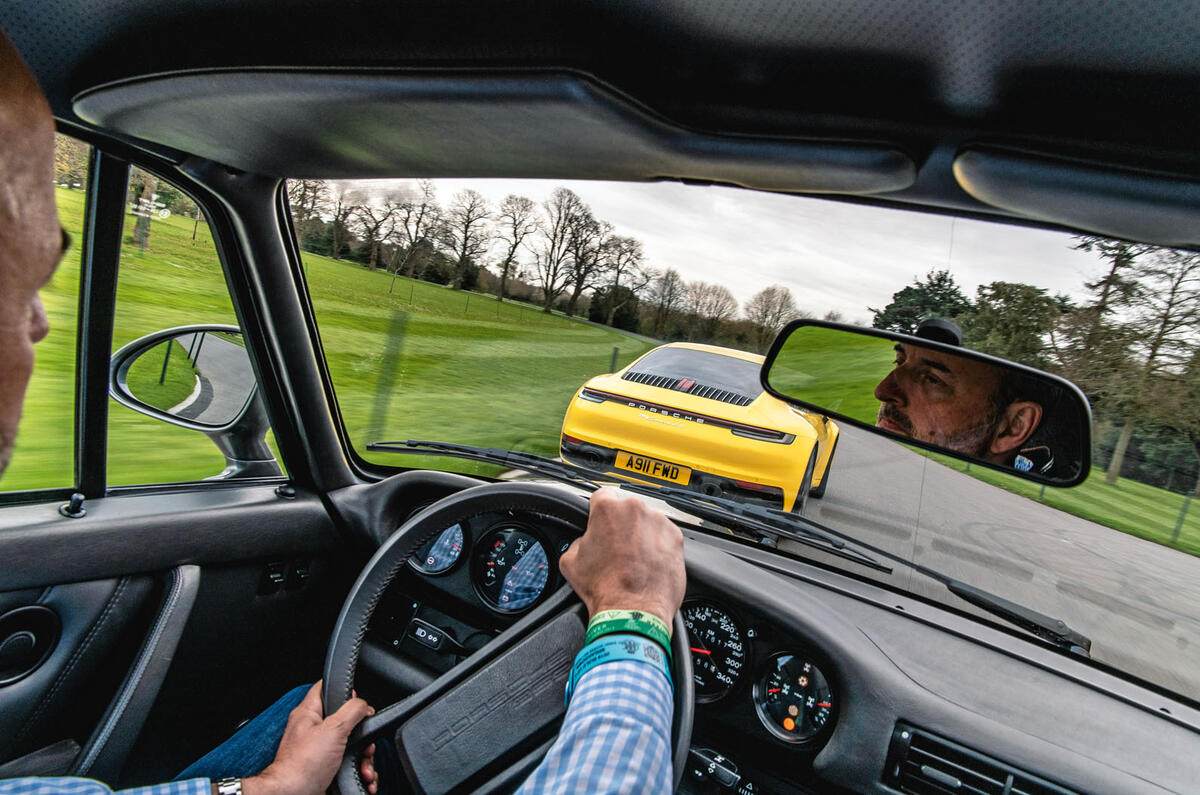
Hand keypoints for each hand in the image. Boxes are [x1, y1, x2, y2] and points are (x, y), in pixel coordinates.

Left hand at [242, 681, 374, 794]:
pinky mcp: (325, 769)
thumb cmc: (302, 765)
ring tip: (365, 768)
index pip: (325, 688)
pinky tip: (363, 777)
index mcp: (309, 713)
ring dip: (364, 758)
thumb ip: (352, 710)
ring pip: (351, 746)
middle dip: (363, 736)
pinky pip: (348, 765)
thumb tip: (364, 705)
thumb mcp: (333, 729)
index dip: (345, 690)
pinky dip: (359, 771)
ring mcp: (319, 751)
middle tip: (365, 744)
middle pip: (347, 721)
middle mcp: (314, 730)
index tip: (360, 701)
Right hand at [559, 487, 685, 628]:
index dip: (600, 511)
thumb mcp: (570, 562)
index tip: (602, 523)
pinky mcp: (676, 537)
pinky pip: (664, 535)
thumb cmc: (605, 588)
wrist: (633, 611)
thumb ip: (577, 541)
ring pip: (647, 522)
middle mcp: (635, 509)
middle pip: (627, 509)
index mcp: (608, 508)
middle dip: (622, 525)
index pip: (602, 496)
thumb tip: (584, 542)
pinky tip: (648, 565)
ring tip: (634, 561)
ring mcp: (658, 522)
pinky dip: (658, 546)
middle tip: (616, 549)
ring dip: (641, 535)